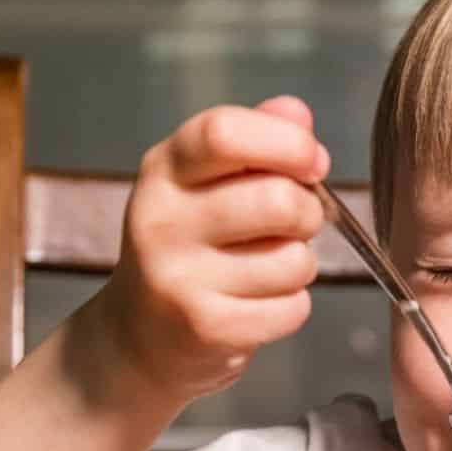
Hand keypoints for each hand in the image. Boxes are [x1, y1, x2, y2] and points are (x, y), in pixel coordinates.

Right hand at [100, 96, 330, 401]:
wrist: (139, 336)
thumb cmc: (188, 248)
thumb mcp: (204, 183)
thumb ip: (253, 141)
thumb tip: (297, 114)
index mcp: (164, 171)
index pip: (226, 133)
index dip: (287, 144)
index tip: (311, 162)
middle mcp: (162, 221)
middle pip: (277, 200)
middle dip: (308, 213)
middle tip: (296, 224)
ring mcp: (180, 278)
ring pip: (293, 260)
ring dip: (300, 265)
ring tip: (269, 268)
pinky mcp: (207, 328)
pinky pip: (292, 308)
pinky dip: (291, 306)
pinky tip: (259, 304)